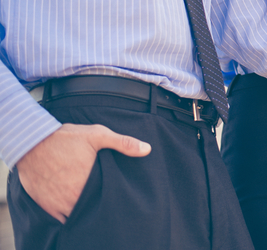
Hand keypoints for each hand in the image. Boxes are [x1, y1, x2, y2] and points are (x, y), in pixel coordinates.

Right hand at [15, 123, 150, 221]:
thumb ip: (123, 143)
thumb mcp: (97, 136)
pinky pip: (60, 219)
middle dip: (97, 206)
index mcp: (88, 183)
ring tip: (89, 203)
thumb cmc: (65, 138)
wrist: (31, 143)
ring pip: (75, 215)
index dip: (111, 200)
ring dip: (82, 211)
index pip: (104, 200)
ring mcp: (58, 204)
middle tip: (102, 200)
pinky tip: (73, 207)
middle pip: (90, 209)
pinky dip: (67, 215)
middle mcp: (73, 198)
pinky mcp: (45, 205)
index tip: (115, 196)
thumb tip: (147, 149)